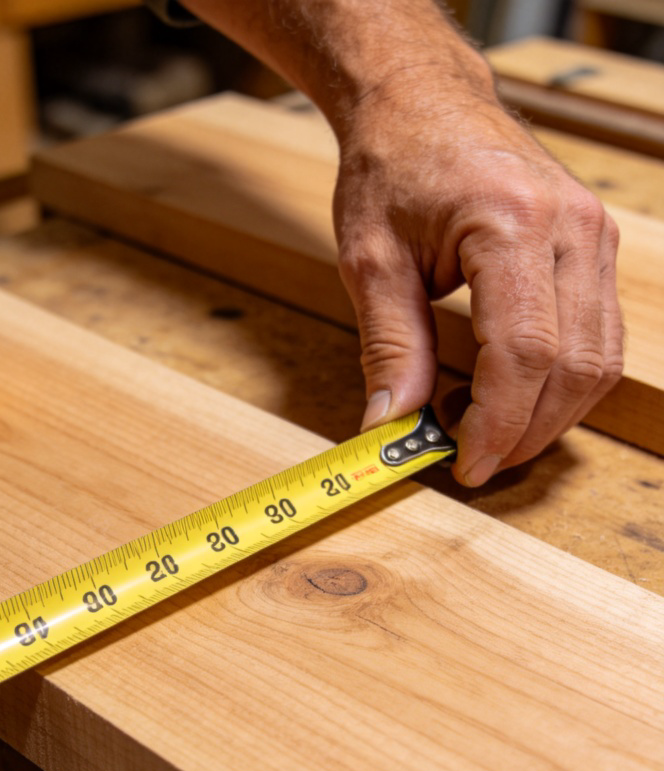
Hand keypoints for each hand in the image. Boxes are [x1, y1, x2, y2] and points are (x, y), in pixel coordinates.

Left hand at [334, 72, 622, 486]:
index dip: (499, 423)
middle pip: (574, 365)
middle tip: (471, 462)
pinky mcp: (594, 246)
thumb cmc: (391, 171)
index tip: (467, 466)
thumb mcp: (370, 263)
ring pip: (599, 359)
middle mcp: (571, 229)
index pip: (526, 352)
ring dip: (546, 415)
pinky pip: (597, 335)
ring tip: (482, 430)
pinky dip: (559, 382)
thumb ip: (388, 347)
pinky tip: (509, 396)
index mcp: (511, 224)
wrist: (422, 105)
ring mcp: (593, 235)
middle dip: (525, 431)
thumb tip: (390, 426)